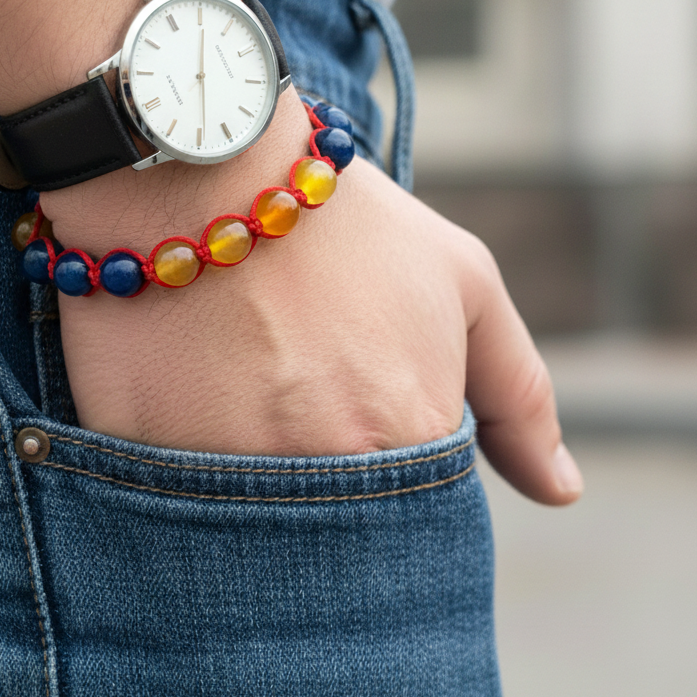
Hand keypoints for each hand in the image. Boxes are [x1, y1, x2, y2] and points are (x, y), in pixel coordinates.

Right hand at [41, 91, 582, 505]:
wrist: (201, 167)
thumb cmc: (342, 222)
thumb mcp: (463, 285)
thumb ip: (520, 396)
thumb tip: (559, 492)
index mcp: (406, 438)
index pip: (418, 516)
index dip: (388, 458)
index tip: (360, 406)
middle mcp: (319, 474)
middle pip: (335, 528)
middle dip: (323, 472)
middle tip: (297, 392)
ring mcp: (219, 475)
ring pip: (252, 529)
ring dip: (254, 472)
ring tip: (243, 384)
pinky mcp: (137, 463)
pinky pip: (174, 503)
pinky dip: (186, 465)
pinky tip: (189, 393)